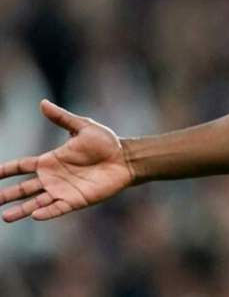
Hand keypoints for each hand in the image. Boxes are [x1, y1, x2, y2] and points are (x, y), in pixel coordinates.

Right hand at [0, 100, 134, 221]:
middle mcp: (53, 178)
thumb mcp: (83, 126)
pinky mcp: (76, 200)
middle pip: (23, 188)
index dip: (5, 170)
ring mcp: (63, 190)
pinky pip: (58, 208)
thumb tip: (42, 103)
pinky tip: (34, 215)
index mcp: (50, 160)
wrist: (126, 158)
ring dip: (21, 210)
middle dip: (7, 195)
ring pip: (36, 202)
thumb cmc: (106, 142)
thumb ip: (62, 117)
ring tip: (6, 216)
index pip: (21, 166)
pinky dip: (46, 212)